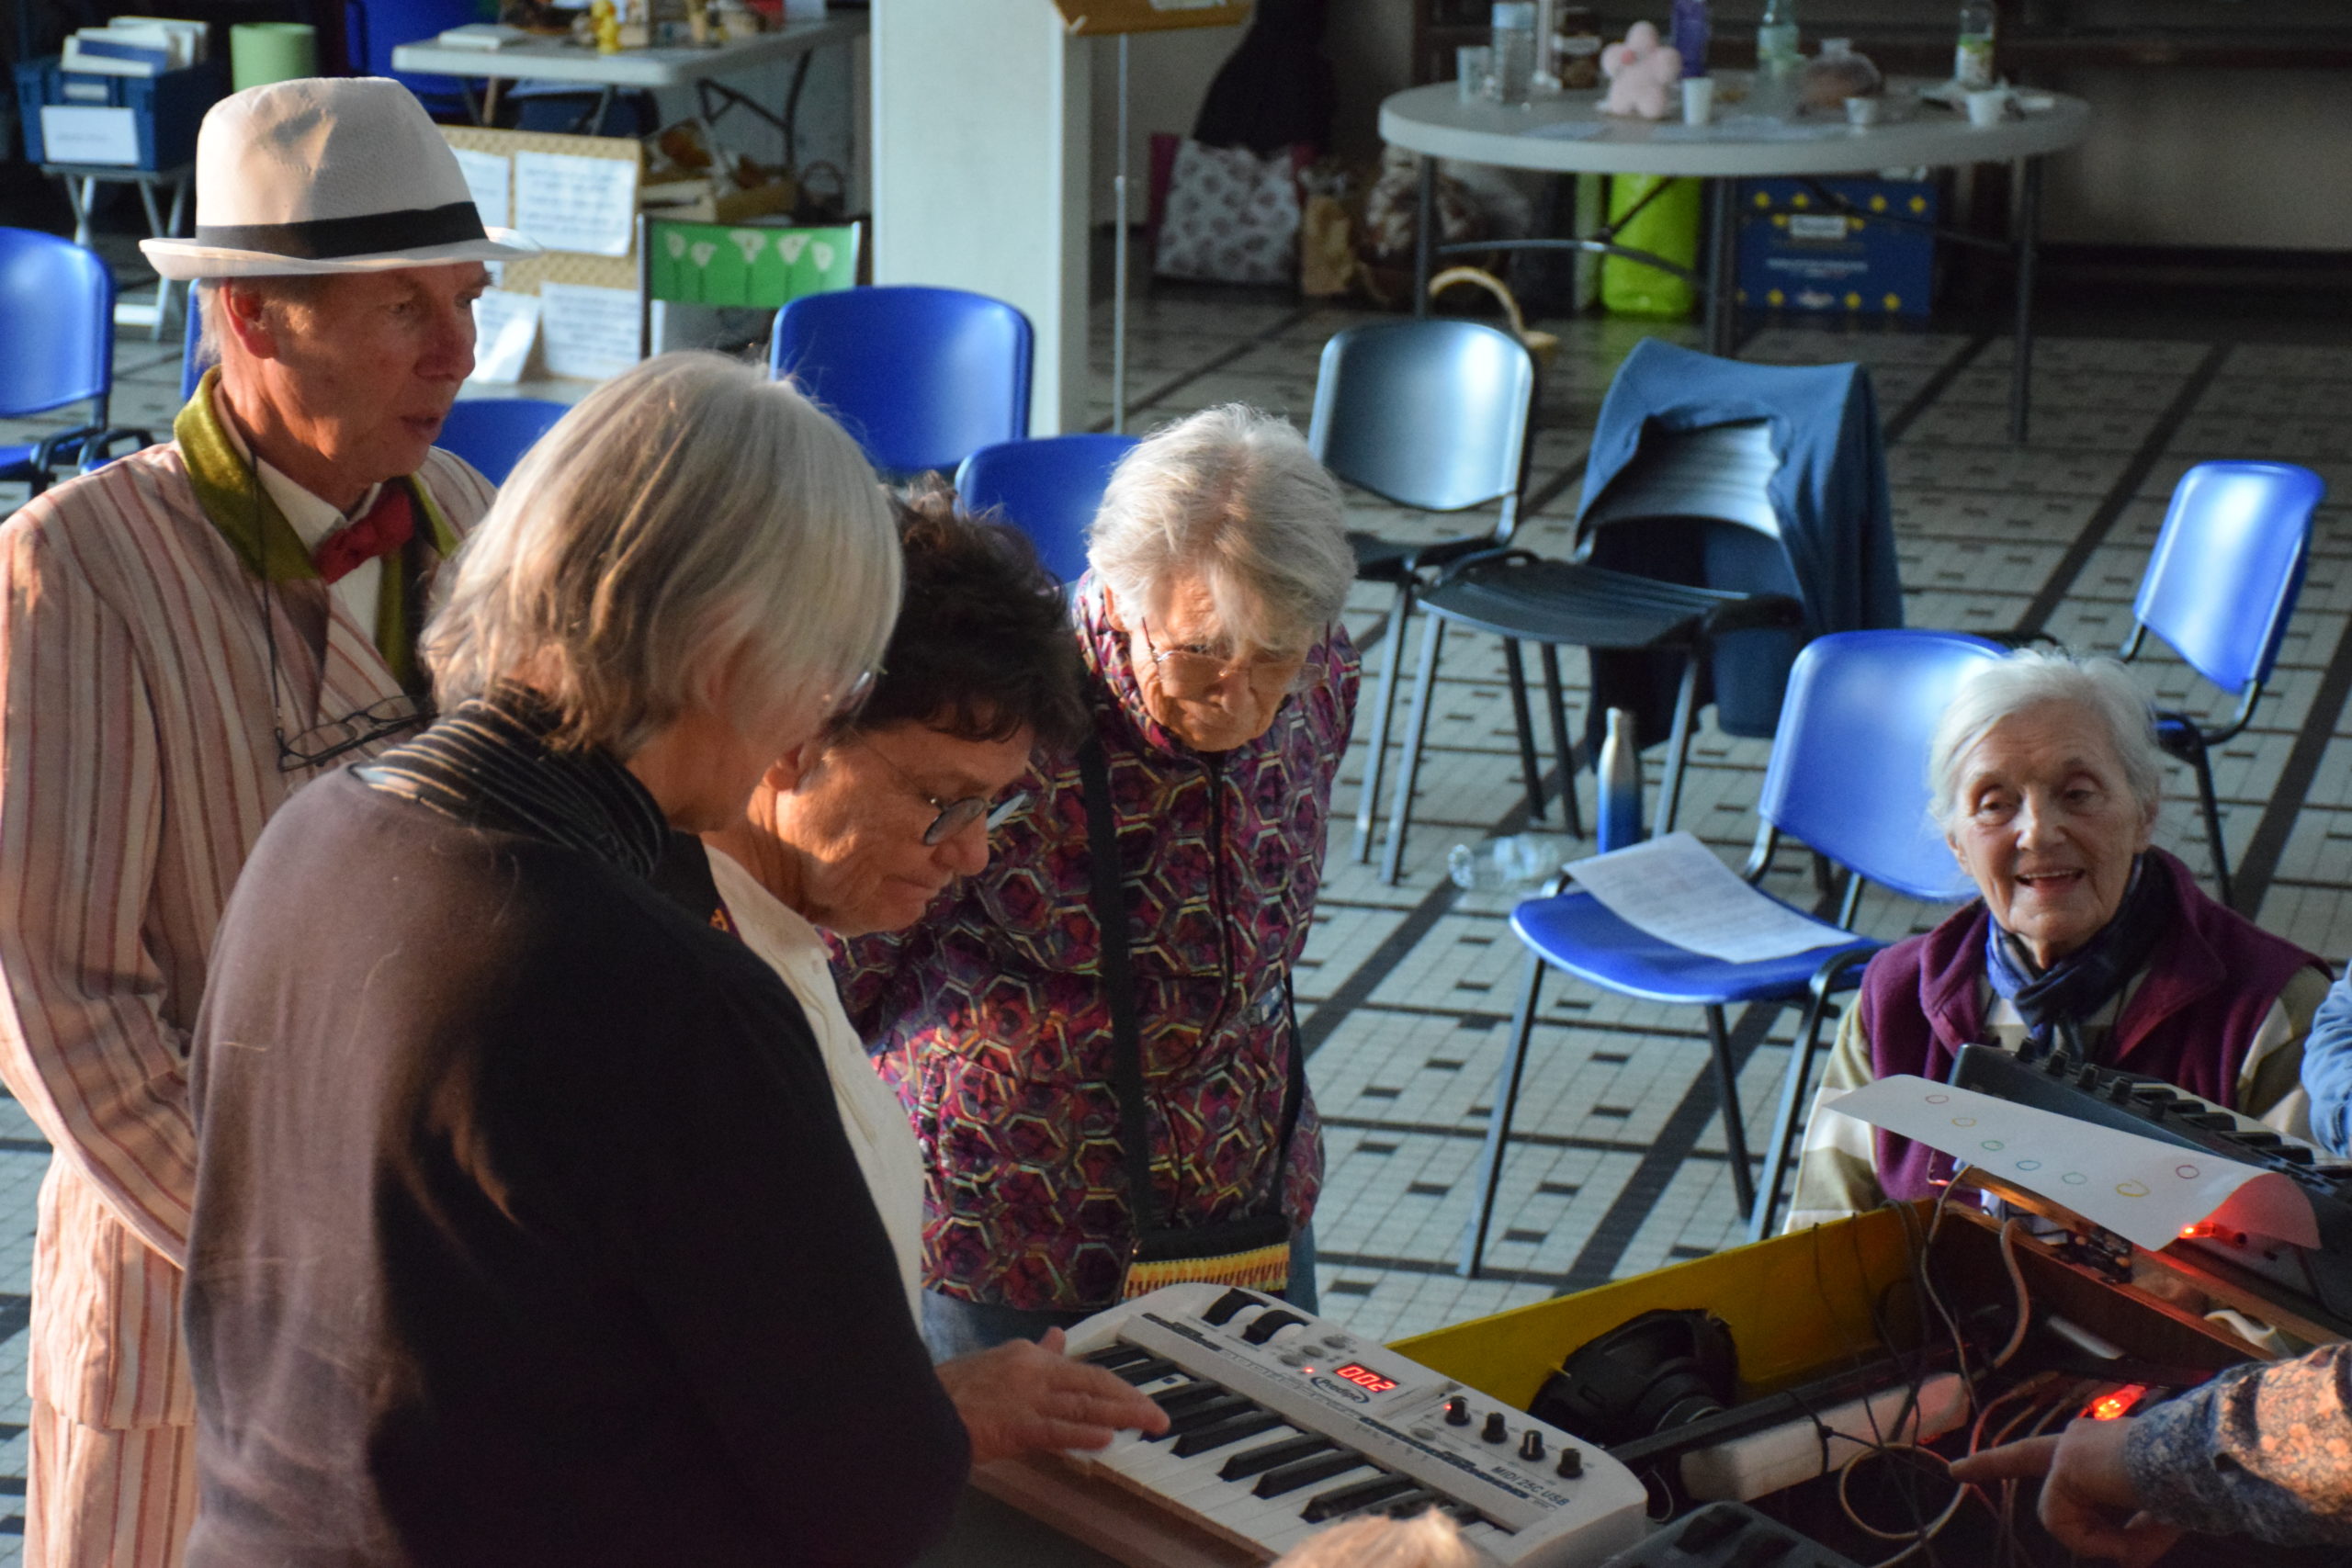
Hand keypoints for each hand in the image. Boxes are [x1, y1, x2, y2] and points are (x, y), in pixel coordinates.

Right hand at [935, 1327, 1171, 1464]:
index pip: (1081, 1369)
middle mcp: (1030, 1372)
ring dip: (1120, 1414)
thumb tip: (1056, 1337)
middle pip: (1092, 1384)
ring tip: (1149, 1422)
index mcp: (1025, 1357)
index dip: (1114, 1383)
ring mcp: (1022, 1399)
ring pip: (1082, 1405)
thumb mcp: (993, 1360)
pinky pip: (1054, 1430)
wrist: (912, 1405)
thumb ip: (1031, 1352)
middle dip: (1129, 1399)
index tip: (1136, 1394)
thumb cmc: (947, 1390)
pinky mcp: (1011, 1426)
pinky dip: (1081, 1433)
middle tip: (1158, 1415)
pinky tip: (1107, 1437)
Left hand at [1950, 1418, 2182, 1566]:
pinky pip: (2066, 1526)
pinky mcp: (2066, 1467)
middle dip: (1986, 1464)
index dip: (2003, 1460)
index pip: (2043, 1454)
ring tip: (2135, 1540)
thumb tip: (2123, 1559)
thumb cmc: (2186, 1490)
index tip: (1960, 1465)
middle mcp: (2076, 1441)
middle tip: (1954, 1470)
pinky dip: (2096, 1542)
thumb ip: (2133, 1539)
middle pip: (2024, 1459)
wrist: (2199, 1469)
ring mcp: (2068, 1450)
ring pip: (2063, 1519)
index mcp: (2096, 1450)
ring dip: (2099, 1542)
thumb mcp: (2158, 1522)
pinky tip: (2123, 1538)